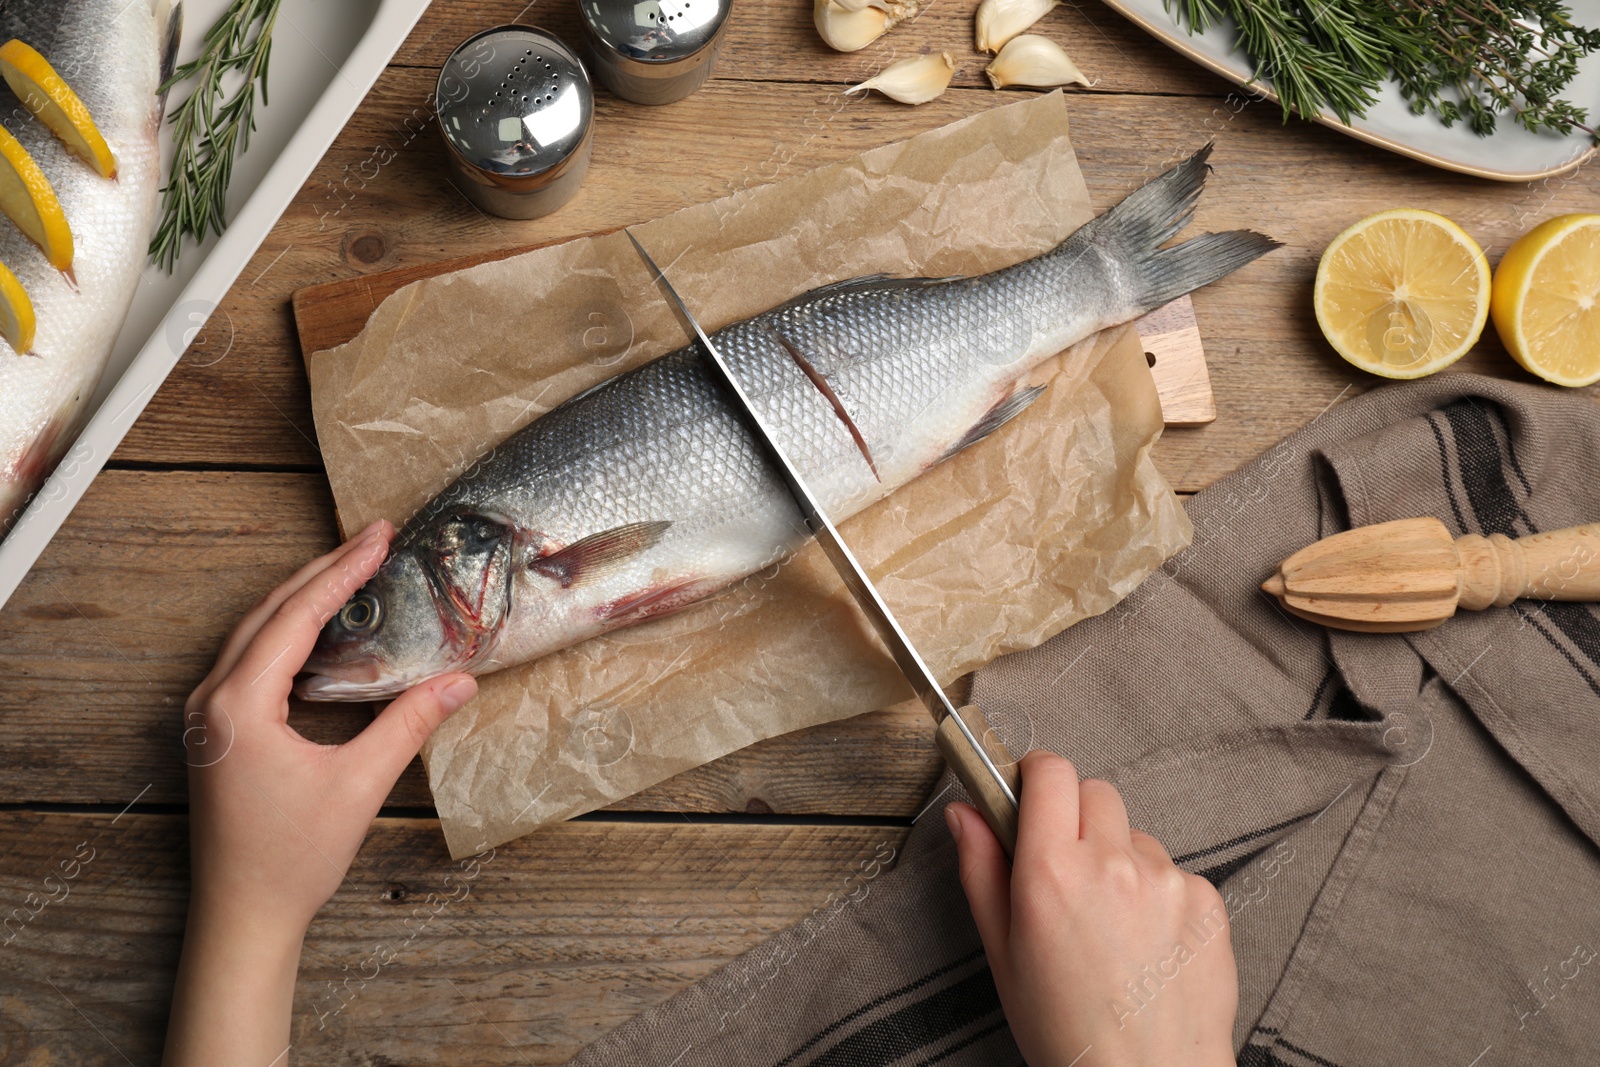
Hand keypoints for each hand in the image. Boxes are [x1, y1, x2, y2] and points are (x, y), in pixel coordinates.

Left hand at [165, 521, 476, 1065]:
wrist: (241, 918)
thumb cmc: (291, 858)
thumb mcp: (359, 785)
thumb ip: (408, 724)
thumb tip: (461, 681)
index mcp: (240, 703)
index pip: (297, 616)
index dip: (343, 571)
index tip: (379, 536)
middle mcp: (212, 699)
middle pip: (269, 611)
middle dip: (323, 571)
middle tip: (371, 538)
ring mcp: (208, 716)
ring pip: (254, 632)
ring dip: (303, 597)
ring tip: (351, 569)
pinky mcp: (217, 732)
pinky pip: (250, 659)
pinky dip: (288, 631)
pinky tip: (318, 629)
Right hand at [946, 751, 1236, 1066]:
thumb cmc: (1067, 1030)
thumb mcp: (1003, 952)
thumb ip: (981, 869)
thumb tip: (966, 813)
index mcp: (1051, 872)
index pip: (1050, 771)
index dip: (1035, 776)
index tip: (1029, 796)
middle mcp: (1112, 864)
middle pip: (1094, 791)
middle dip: (1075, 817)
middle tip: (1067, 869)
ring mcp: (1166, 879)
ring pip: (1135, 833)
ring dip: (1119, 858)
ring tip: (1110, 924)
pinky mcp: (1207, 899)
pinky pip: (1174, 870)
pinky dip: (1158, 893)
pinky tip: (1145, 941)